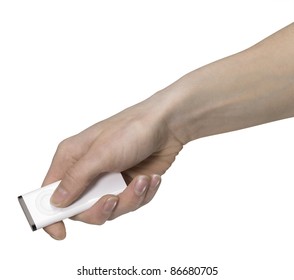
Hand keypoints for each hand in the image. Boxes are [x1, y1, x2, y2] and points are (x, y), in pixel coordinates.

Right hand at [42, 95, 182, 239]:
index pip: (50, 192)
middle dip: (101, 209)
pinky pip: (131, 203)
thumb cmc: (131, 130)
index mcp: (72, 158)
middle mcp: (88, 170)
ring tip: (142, 181)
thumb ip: (76, 179)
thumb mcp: (100, 154)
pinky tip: (151, 178)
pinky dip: (143, 194)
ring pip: (110, 209)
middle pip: (82, 209)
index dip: (51, 215)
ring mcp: (109, 179)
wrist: (167, 125)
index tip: (60, 233)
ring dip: (129, 199)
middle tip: (113, 198)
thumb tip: (56, 202)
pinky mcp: (129, 184)